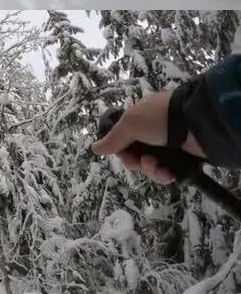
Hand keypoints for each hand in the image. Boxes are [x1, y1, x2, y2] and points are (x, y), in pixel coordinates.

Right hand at [91, 91, 206, 184]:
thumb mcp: (131, 123)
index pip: (125, 139)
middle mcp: (155, 133)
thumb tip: (95, 148)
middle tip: (141, 161)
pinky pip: (168, 173)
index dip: (121, 150)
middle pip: (137, 155)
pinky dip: (165, 175)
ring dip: (150, 170)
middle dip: (136, 162)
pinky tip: (167, 174)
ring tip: (156, 166)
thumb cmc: (161, 118)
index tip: (123, 154)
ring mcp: (170, 147)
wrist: (199, 125)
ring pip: (152, 166)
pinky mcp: (184, 160)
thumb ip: (113, 138)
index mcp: (143, 119)